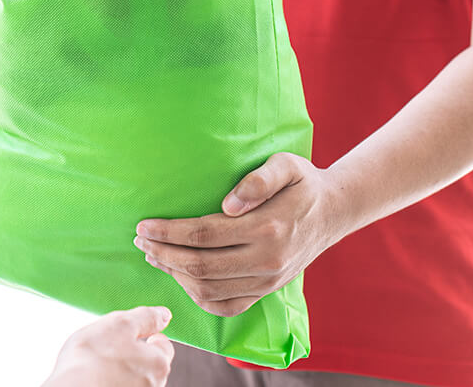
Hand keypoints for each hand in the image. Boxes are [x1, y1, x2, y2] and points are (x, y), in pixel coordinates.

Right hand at [43, 307, 174, 386]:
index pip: (164, 344)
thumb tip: (163, 314)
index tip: (132, 331)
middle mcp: (153, 385)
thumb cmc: (92, 360)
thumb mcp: (119, 325)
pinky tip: (95, 376)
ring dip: (120, 368)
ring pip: (133, 376)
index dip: (148, 333)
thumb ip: (145, 318)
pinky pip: (119, 384)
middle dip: (132, 352)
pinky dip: (110, 380)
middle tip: (109, 345)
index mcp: (158, 363)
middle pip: (148, 362)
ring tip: (98, 362)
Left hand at [134, 153, 346, 317]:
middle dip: (163, 253)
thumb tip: (230, 203)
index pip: (205, 234)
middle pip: (200, 266)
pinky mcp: (266, 292)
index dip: (169, 232)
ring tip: (152, 254)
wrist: (332, 212)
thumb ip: (260, 179)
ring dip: (174, 275)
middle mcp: (267, 261)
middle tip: (140, 238)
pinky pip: (225, 307)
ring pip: (208, 290)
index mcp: (268, 228)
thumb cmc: (302, 182)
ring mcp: (267, 282)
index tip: (144, 224)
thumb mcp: (286, 165)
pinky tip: (179, 276)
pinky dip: (196, 296)